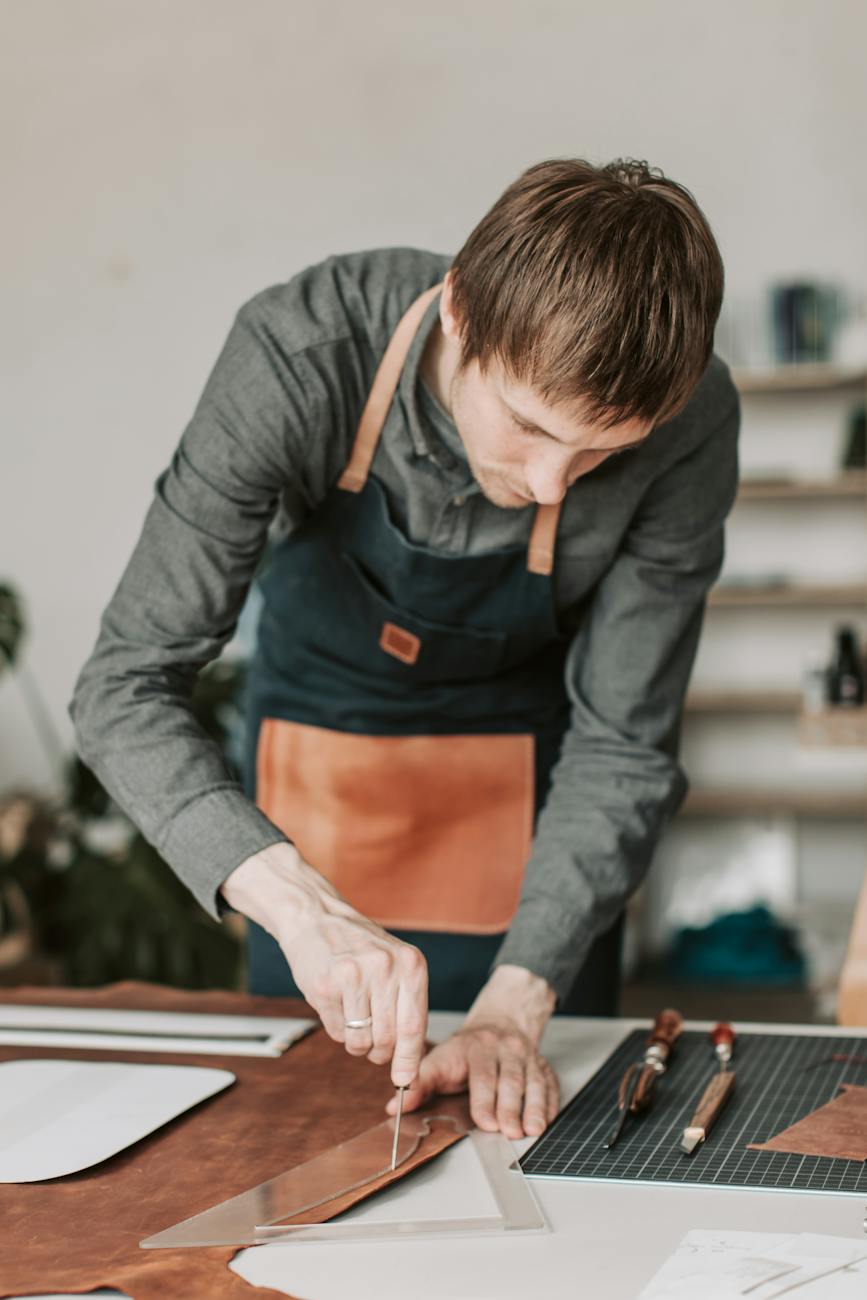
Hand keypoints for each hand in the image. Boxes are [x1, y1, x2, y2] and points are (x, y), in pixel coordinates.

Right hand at [220, 842, 427, 1085]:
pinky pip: (336, 1032)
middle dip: (380, 1052)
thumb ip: (406, 1006)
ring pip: (360, 1041)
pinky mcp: (325, 986)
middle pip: (388, 1040)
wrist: (318, 918)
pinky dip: (337, 1029)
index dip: (409, 1060)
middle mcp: (385, 968)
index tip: (406, 1081)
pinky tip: (336, 1004)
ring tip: (354, 1018)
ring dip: (357, 1043)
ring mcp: (353, 976)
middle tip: (373, 1044)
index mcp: (411, 964)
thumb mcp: (396, 964)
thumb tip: (408, 1066)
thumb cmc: (360, 948)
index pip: (415, 1026)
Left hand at [386, 964, 558, 1138]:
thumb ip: (419, 1084)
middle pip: (509, 1079)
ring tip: (532, 1129)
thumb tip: (395, 1106)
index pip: (481, 1073)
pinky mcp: (544, 1067)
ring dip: (533, 1107)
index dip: (484, 1098)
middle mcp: (504, 1049)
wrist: (501, 1023)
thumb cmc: (466, 1051)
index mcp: (475, 1047)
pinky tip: (547, 1120)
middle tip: (510, 1131)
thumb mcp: (439, 1060)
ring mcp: (527, 1057)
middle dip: (510, 1106)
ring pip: (533, 1081)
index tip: (485, 1121)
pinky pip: (551, 1083)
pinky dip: (550, 1103)